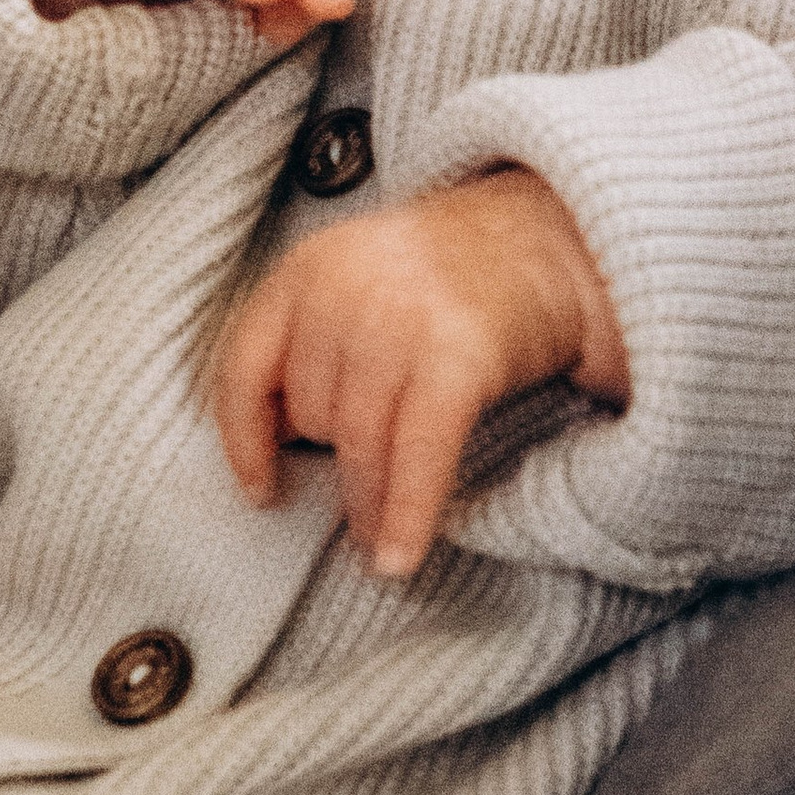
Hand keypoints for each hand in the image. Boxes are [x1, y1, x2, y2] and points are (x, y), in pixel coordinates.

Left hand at [214, 168, 630, 578]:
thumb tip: (282, 446)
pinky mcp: (458, 356)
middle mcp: (346, 289)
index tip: (261, 489)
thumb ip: (314, 338)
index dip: (246, 442)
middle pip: (310, 415)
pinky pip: (416, 456)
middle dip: (333, 458)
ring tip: (376, 542)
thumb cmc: (449, 273)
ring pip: (358, 447)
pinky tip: (399, 557)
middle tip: (362, 485)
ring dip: (368, 507)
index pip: (244, 369)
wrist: (550, 236)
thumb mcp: (358, 277)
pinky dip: (407, 515)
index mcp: (308, 267)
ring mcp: (401, 320)